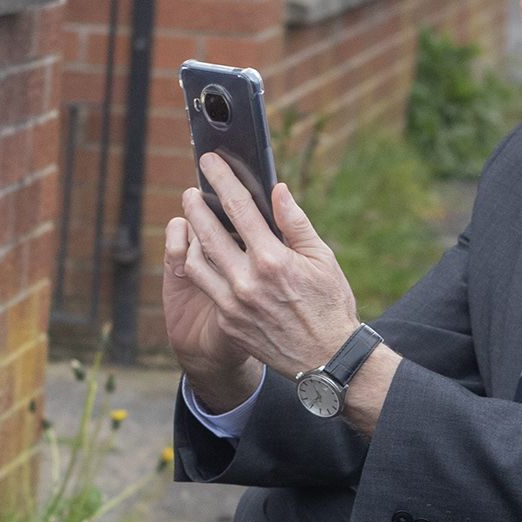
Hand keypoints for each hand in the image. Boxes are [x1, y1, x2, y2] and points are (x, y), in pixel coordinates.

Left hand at [168, 152, 361, 384]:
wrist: (327, 359)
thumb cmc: (330, 305)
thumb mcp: (322, 259)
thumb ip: (295, 223)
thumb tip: (277, 190)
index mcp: (272, 260)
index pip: (238, 208)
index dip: (221, 179)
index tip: (209, 162)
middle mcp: (247, 281)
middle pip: (206, 232)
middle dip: (195, 206)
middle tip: (191, 192)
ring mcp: (233, 304)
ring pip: (196, 262)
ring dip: (191, 239)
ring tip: (194, 225)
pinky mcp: (228, 322)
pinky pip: (205, 287)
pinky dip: (202, 266)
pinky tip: (207, 255)